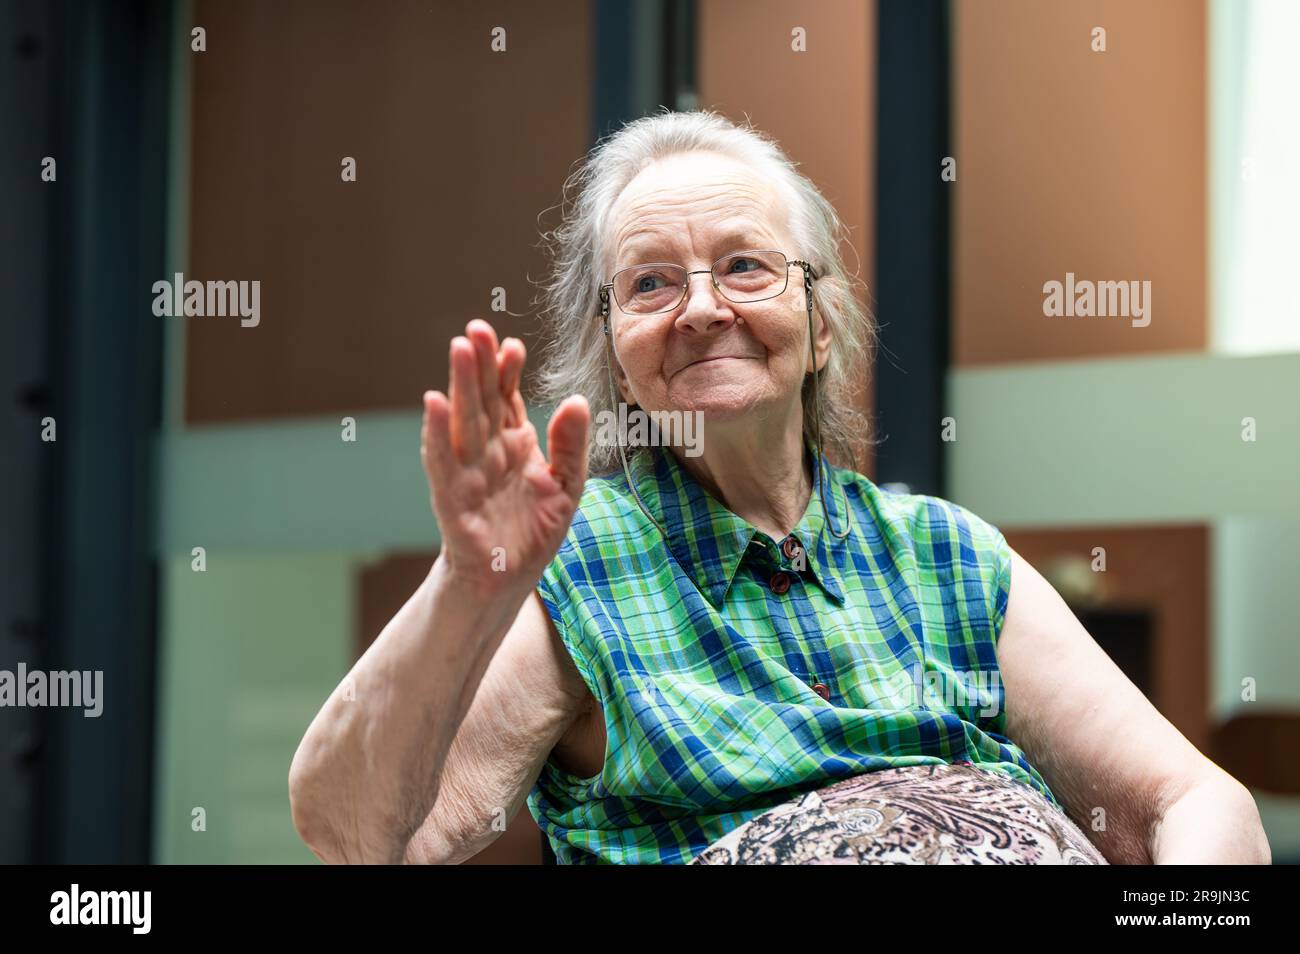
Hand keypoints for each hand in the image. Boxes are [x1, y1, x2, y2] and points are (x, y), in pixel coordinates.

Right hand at [420, 319, 588, 594]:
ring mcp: (467, 473)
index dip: (508, 371)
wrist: (508, 582)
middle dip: (480, 365)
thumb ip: (570, 444)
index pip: (507, 398)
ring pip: (463, 422)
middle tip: (476, 328)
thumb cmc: (532, 533)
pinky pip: (443, 462)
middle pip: (482, 401)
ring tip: (459, 350)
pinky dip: (437, 434)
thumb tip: (577, 400)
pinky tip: (434, 403)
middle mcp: (487, 452)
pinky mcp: (453, 500)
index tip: (513, 345)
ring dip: (459, 386)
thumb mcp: (567, 485)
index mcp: (513, 444)